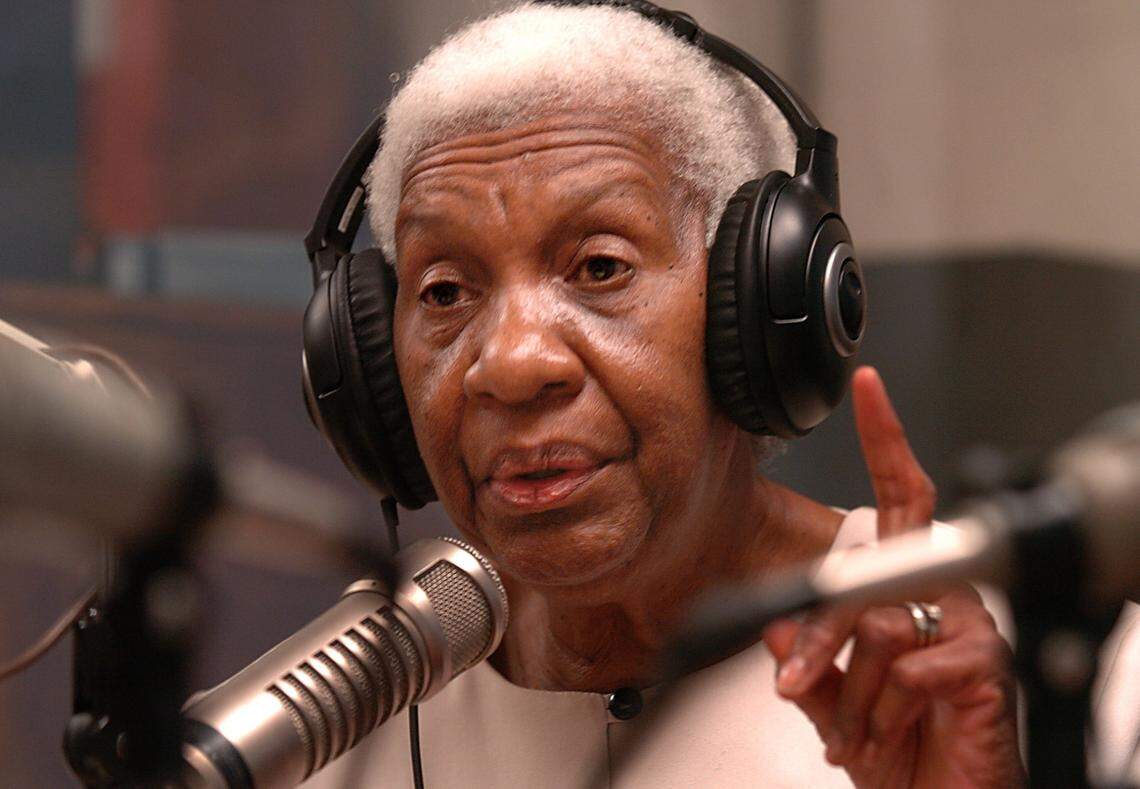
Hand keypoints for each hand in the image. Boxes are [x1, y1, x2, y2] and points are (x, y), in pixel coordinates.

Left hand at [763, 367, 1023, 787]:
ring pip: (881, 627)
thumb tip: (781, 625)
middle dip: (828, 630)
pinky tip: (900, 733)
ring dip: (852, 695)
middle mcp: (942, 600)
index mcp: (909, 593)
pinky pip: (910, 666)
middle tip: (800, 680)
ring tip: (862, 734)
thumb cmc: (902, 752)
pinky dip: (885, 710)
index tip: (869, 390)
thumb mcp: (834, 702)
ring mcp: (969, 630)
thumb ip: (809, 659)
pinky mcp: (986, 665)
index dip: (886, 443)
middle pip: (873, 571)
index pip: (898, 502)